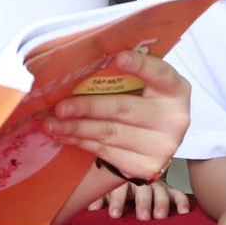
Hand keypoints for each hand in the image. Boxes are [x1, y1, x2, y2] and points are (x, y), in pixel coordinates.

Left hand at [44, 51, 189, 182]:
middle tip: (59, 107)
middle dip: (87, 107)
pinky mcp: (146, 167)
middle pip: (124, 109)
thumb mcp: (144, 85)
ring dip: (76, 127)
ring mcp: (162, 146)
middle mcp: (175, 118)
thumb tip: (81, 62)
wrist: (154, 141)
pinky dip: (81, 141)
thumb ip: (125, 74)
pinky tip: (64, 134)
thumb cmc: (142, 102)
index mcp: (175, 89)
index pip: (160, 73)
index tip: (118, 57)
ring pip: (110, 134)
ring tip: (50, 122)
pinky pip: (106, 152)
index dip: (140, 65)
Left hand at [88, 178, 191, 219]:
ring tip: (160, 216)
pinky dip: (182, 201)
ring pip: (161, 191)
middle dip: (143, 203)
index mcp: (122, 179)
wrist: (136, 169)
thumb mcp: (107, 189)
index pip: (119, 188)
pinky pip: (178, 194)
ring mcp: (156, 184)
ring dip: (161, 203)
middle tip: (143, 217)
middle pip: (143, 189)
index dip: (116, 200)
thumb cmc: (118, 186)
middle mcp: (141, 180)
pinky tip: (184, 211)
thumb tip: (89, 208)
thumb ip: (99, 198)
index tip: (114, 214)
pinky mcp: (169, 189)